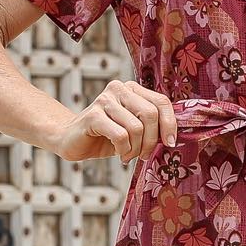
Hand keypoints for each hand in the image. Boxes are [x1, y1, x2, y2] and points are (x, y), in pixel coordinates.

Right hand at [56, 80, 177, 164]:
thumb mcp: (134, 129)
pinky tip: (119, 154)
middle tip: (143, 155)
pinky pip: (120, 135)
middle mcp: (119, 89)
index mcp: (132, 89)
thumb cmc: (107, 136)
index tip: (169, 143)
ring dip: (136, 149)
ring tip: (128, 156)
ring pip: (136, 128)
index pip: (161, 102)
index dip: (170, 124)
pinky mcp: (93, 115)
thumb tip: (174, 137)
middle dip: (151, 141)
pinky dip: (124, 150)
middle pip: (150, 114)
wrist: (72, 140)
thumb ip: (152, 126)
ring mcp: (105, 100)